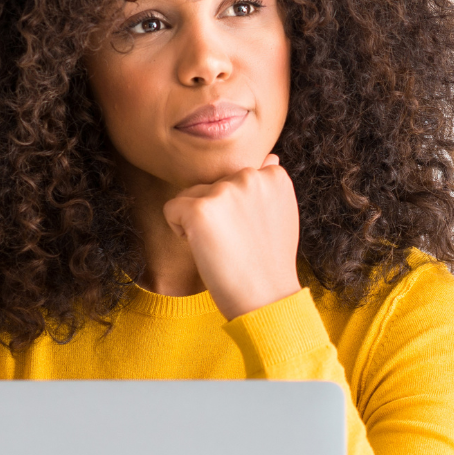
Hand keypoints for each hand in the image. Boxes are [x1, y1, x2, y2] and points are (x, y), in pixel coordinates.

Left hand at [162, 154, 302, 320]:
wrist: (266, 297)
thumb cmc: (271, 261)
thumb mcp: (282, 214)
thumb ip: (269, 186)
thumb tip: (269, 157)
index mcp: (273, 175)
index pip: (235, 177)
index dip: (236, 207)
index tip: (251, 232)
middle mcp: (251, 176)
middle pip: (211, 185)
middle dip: (216, 212)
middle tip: (237, 242)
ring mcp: (225, 190)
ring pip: (190, 195)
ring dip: (197, 221)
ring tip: (223, 246)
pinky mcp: (200, 209)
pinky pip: (171, 209)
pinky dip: (179, 230)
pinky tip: (203, 248)